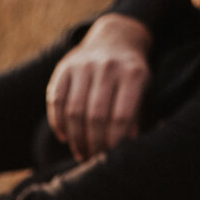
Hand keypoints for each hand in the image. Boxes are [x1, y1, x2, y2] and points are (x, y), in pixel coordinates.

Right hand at [46, 13, 152, 160]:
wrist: (115, 39)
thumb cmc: (131, 77)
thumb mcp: (143, 92)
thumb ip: (135, 117)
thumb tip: (127, 146)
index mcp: (133, 73)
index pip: (121, 116)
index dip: (114, 141)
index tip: (111, 157)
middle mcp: (108, 66)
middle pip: (96, 116)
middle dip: (94, 144)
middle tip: (93, 159)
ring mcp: (84, 65)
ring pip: (74, 111)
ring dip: (76, 138)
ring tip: (81, 153)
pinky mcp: (64, 67)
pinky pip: (57, 101)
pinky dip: (58, 123)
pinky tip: (65, 137)